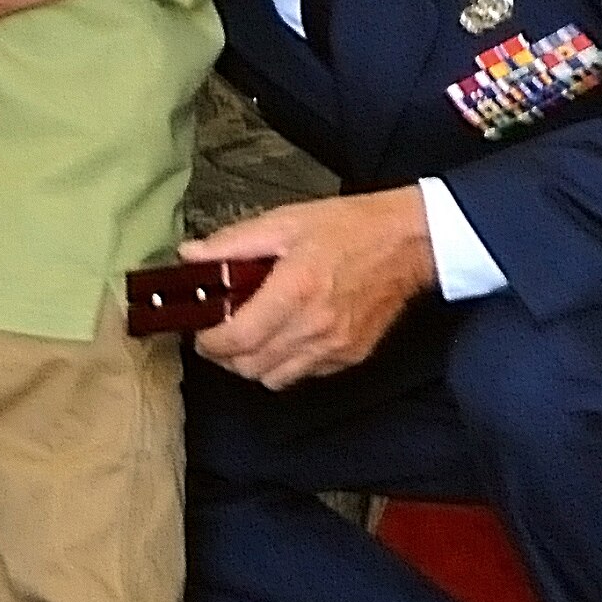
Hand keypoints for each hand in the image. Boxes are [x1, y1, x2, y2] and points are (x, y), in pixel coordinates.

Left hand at [183, 187, 436, 389]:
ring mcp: (335, 346)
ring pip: (273, 379)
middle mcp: (315, 325)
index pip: (237, 338)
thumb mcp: (286, 222)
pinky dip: (285, 365)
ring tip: (251, 338)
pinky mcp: (350, 356)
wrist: (409, 243)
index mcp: (296, 289)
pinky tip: (286, 338)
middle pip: (248, 366)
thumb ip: (234, 243)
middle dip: (225, 354)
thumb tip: (192, 256)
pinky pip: (303, 376)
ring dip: (253, 364)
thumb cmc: (353, 228)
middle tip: (220, 332)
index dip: (209, 341)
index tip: (201, 330)